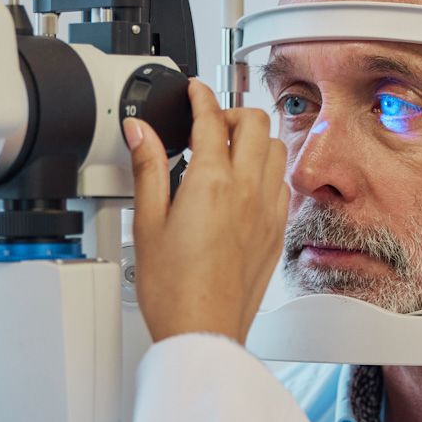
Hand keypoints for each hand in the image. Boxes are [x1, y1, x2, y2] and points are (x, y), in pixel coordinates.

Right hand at [123, 79, 288, 343]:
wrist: (203, 331)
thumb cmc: (173, 288)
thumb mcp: (146, 222)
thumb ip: (147, 168)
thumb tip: (139, 132)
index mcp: (212, 183)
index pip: (211, 119)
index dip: (200, 96)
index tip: (193, 90)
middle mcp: (247, 191)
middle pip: (255, 122)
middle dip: (232, 110)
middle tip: (210, 121)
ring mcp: (267, 211)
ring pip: (277, 148)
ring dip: (255, 138)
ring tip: (229, 149)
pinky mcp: (276, 231)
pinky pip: (281, 182)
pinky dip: (266, 168)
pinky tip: (246, 183)